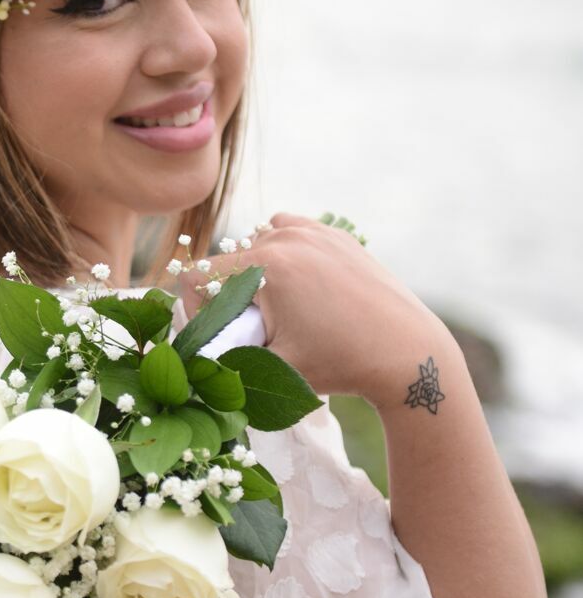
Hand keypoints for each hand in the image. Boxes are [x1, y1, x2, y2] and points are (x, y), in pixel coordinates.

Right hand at [179, 212, 453, 410]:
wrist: (406, 352)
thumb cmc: (340, 365)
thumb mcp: (273, 367)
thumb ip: (224, 356)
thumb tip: (190, 353)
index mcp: (269, 267)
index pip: (198, 276)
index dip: (194, 308)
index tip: (219, 333)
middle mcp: (288, 237)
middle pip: (228, 260)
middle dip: (230, 294)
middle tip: (258, 328)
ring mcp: (314, 230)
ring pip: (258, 242)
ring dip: (256, 272)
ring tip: (280, 307)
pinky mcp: (335, 234)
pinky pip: (289, 234)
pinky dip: (284, 256)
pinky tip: (302, 288)